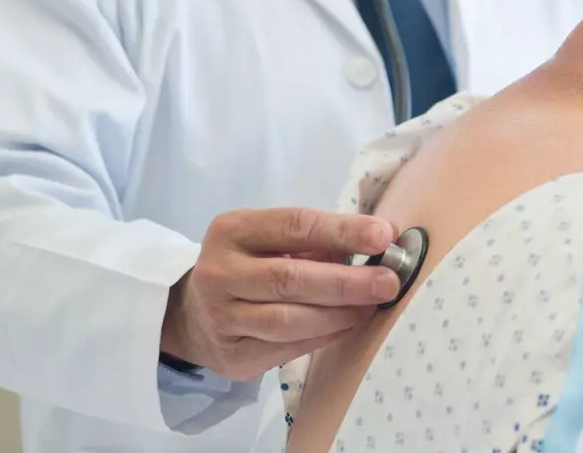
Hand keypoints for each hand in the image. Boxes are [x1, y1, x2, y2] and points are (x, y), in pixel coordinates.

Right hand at [160, 207, 400, 379]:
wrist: (194, 313)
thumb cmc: (252, 264)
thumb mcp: (272, 238)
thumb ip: (319, 238)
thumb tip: (382, 239)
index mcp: (232, 230)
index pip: (294, 226)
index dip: (342, 231)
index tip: (383, 236)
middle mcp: (219, 273)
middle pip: (291, 279)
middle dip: (347, 281)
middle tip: (388, 281)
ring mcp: (221, 318)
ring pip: (289, 320)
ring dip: (339, 314)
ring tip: (372, 305)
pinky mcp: (232, 356)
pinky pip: (287, 348)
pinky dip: (325, 336)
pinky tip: (349, 324)